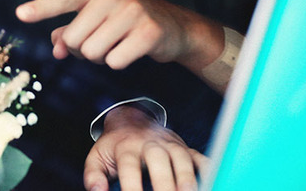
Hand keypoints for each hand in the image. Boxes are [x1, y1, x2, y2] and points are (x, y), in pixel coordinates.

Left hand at [16, 0, 224, 83]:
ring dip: (100, 57)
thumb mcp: (97, 18)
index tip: (20, 14)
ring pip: (91, 52)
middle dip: (81, 49)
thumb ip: (70, 31)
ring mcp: (132, 11)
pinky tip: (131, 50)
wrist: (174, 26)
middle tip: (100, 41)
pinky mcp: (148, 32)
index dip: (40, 8)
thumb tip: (56, 47)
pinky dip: (118, 62)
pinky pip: (114, 61)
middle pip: (74, 39)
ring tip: (116, 44)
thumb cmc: (126, 20)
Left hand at [84, 105, 207, 190]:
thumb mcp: (98, 157)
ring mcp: (170, 144)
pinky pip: (199, 156)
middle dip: (164, 182)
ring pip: (181, 156)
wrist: (130, 122)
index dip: (131, 186)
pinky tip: (212, 182)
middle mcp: (149, 142)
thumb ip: (93, 175)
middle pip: (158, 158)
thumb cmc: (114, 147)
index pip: (129, 166)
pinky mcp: (186, 148)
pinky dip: (207, 169)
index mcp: (126, 146)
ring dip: (187, 177)